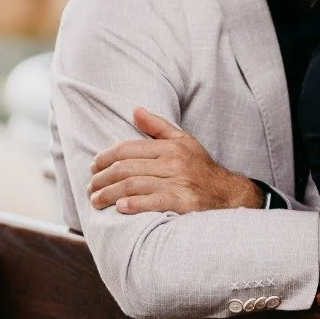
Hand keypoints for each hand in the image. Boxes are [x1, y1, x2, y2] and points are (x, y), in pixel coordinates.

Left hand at [89, 108, 263, 213]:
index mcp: (169, 147)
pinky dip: (135, 204)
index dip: (105, 157)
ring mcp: (179, 183)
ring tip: (96, 201)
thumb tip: (135, 110)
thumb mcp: (184, 141)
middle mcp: (173, 163)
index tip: (93, 167)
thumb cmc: (202, 168)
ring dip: (110, 194)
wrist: (229, 194)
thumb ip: (158, 126)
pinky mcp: (184, 203)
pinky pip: (154, 202)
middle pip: (126, 168)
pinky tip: (121, 208)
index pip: (128, 149)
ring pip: (134, 185)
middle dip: (102, 179)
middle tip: (89, 189)